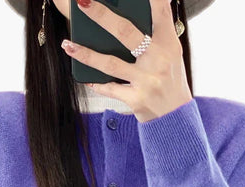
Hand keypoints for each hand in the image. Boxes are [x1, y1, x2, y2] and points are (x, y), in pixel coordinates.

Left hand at [61, 0, 193, 122]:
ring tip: (68, 44)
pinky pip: (110, 88)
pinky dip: (96, 84)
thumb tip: (150, 5)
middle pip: (126, 32)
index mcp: (169, 43)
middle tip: (82, 2)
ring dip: (86, 54)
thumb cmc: (170, 80)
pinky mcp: (136, 99)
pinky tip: (85, 78)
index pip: (160, 11)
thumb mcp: (172, 54)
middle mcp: (158, 60)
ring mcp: (146, 81)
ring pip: (110, 63)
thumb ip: (160, 32)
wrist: (175, 117)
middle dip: (101, 15)